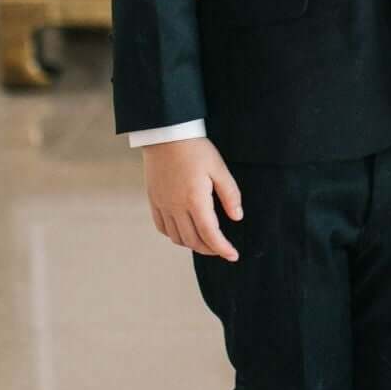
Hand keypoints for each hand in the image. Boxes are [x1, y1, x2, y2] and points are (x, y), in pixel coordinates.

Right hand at [141, 137, 242, 259]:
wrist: (165, 134)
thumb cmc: (194, 148)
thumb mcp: (218, 167)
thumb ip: (229, 194)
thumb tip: (237, 217)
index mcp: (195, 199)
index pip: (210, 234)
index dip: (223, 249)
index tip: (233, 255)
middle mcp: (176, 206)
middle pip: (193, 240)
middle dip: (210, 249)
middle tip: (222, 248)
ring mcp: (162, 205)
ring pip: (177, 238)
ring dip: (193, 244)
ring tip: (205, 241)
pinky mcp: (153, 200)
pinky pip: (163, 227)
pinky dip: (175, 235)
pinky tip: (184, 231)